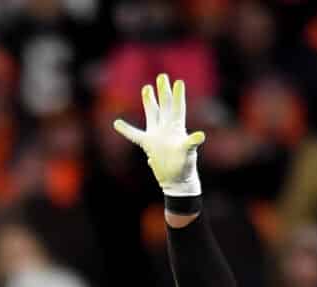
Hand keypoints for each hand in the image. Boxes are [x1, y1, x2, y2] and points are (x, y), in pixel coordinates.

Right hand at [111, 74, 203, 196]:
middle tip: (162, 76)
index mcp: (177, 128)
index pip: (177, 108)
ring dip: (149, 102)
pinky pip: (135, 135)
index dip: (178, 95)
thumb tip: (200, 136)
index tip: (178, 82)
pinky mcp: (148, 144)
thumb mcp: (188, 153)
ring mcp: (157, 135)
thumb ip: (191, 142)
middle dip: (163, 91)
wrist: (176, 180)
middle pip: (164, 106)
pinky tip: (116, 122)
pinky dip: (126, 129)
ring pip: (152, 114)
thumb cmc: (184, 166)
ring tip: (147, 87)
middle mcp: (167, 128)